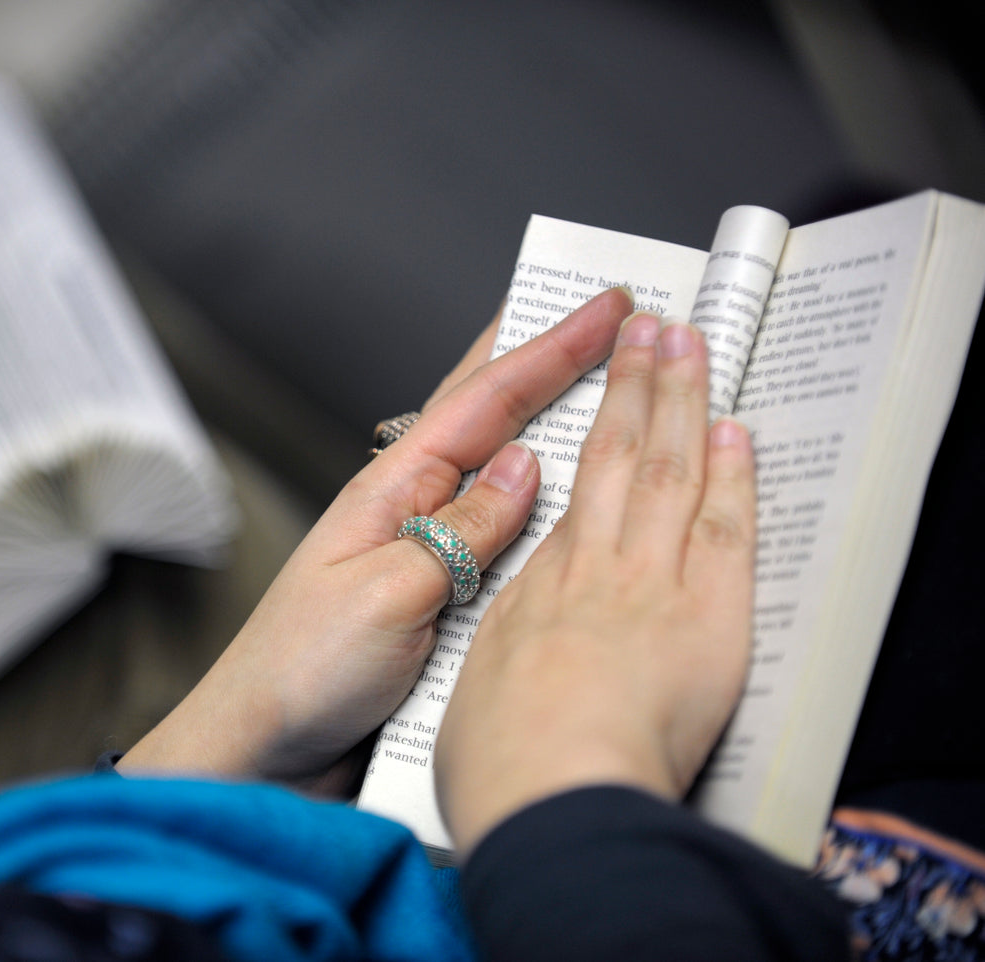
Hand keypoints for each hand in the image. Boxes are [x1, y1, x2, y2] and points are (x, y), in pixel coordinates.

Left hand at [120, 288, 634, 793]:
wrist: (261, 754)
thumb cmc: (300, 674)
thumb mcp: (387, 593)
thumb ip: (460, 532)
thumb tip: (524, 467)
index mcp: (390, 491)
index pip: (482, 401)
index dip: (550, 350)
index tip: (607, 307)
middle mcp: (410, 512)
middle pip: (489, 418)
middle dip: (551, 364)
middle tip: (613, 320)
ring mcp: (425, 555)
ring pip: (502, 476)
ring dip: (555, 433)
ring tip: (610, 392)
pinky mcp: (438, 604)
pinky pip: (504, 543)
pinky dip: (544, 515)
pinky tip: (575, 509)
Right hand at [434, 314, 756, 856]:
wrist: (548, 796)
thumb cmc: (502, 766)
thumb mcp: (473, 692)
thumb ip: (499, 648)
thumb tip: (511, 631)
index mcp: (531, 588)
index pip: (564, 494)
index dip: (583, 434)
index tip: (592, 392)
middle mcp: (587, 568)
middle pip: (614, 457)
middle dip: (634, 385)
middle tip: (648, 327)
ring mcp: (646, 581)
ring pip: (666, 470)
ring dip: (679, 400)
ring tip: (687, 345)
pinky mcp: (703, 614)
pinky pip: (722, 525)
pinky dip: (729, 473)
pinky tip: (733, 431)